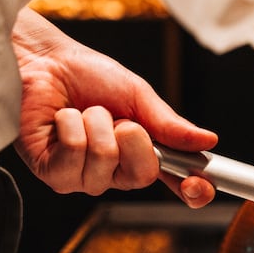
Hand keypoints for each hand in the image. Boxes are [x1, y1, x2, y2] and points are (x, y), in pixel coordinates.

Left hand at [11, 9, 218, 206]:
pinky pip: (73, 154)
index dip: (193, 190)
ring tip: (84, 112)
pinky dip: (71, 124)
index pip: (177, 184)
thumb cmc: (90, 77)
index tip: (199, 184)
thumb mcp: (140, 97)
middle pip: (142, 174)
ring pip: (104, 160)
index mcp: (143, 155)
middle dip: (133, 135)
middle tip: (118, 117)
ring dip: (96, 122)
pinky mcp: (52, 172)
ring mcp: (82, 177)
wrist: (46, 61)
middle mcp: (114, 173)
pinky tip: (62, 118)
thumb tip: (207, 141)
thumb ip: (171, 125)